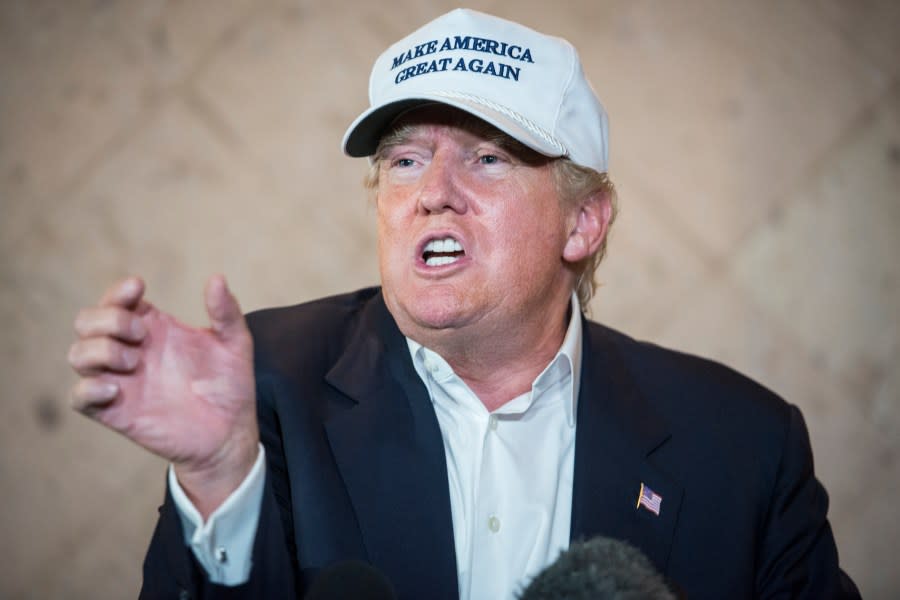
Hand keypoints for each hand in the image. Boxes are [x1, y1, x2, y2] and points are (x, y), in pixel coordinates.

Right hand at [68, 275, 258, 516]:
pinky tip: (116, 388)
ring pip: (78, 354)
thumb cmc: (230, 386)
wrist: (230, 433)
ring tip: (135, 361)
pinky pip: (79, 397)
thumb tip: (216, 278)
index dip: (118, 291)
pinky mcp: (116, 412)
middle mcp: (131, 351)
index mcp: (155, 329)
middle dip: (108, 319)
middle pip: (87, 321)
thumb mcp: (235, 344)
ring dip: (100, 350)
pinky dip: (88, 388)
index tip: (138, 288)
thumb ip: (226, 312)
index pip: (117, 300)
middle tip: (142, 334)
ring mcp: (121, 381)